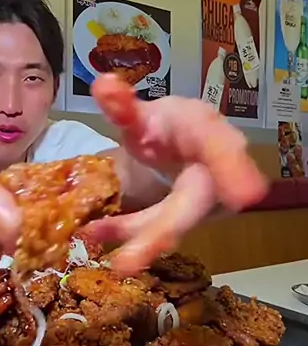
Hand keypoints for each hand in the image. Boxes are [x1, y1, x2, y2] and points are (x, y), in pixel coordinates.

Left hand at [88, 74, 267, 275]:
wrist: (177, 144)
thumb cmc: (168, 126)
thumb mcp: (145, 113)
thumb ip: (124, 105)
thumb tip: (104, 84)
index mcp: (207, 133)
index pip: (222, 149)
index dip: (234, 171)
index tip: (245, 196)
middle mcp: (215, 172)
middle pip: (194, 205)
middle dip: (162, 232)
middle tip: (130, 261)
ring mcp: (204, 200)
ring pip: (175, 225)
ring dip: (142, 241)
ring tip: (113, 259)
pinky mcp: (188, 219)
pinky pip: (161, 231)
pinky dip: (132, 236)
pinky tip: (100, 235)